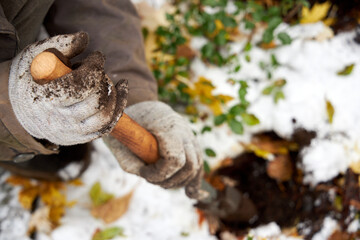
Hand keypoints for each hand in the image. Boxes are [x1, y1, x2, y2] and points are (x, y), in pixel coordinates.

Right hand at [9, 32, 127, 144]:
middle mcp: (59, 120)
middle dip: (102, 80)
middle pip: (95, 102)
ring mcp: (71, 132)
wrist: (21, 108)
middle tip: (97, 70)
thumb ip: (60, 46)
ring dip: (113, 95)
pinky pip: (107, 126)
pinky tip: (120, 88)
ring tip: (107, 81)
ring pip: (104, 118)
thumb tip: (84, 39)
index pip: (79, 86)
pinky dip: (119, 107)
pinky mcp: (81, 137)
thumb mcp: (37, 56)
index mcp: (45, 99)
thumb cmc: (32, 77)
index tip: (97, 56)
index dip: (94, 68)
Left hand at [103, 101, 203, 198]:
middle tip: (151, 178)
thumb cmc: (127, 122)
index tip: (143, 173)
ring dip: (181, 181)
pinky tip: (190, 194)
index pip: (175, 159)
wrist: (141, 104)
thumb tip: (144, 177)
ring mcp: (189, 135)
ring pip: (196, 165)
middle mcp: (183, 130)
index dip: (159, 173)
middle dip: (171, 180)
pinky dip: (194, 179)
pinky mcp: (190, 142)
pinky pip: (198, 163)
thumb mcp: (120, 141)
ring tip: (163, 184)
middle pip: (190, 165)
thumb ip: (131, 163)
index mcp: (167, 126)